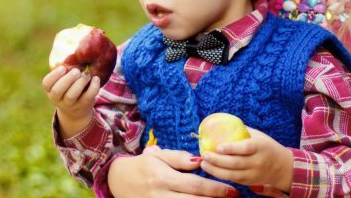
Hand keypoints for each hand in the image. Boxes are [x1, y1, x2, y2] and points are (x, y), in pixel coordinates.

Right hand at [41, 65, 99, 137]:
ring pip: (71, 95)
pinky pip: (87, 97)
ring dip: (80, 82)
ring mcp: (70, 104)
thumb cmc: (68, 87)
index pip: (46, 83)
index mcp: (50, 89)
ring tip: (86, 74)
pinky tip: (96, 78)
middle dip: (67, 79)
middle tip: (76, 71)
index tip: (63, 68)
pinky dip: (93, 87)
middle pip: (57, 91)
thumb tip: (74, 50)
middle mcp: (57, 98)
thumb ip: (65, 70)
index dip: (54, 75)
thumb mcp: (62, 80)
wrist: (76, 110)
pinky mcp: (83, 105)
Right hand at [108, 146, 240, 197]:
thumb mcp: (160, 156)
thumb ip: (180, 158)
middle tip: (234, 197)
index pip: (195, 185)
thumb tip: (201, 160)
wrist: (117, 180)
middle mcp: (161, 195)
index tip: (232, 190)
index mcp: (163, 178)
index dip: (215, 188)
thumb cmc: (143, 165)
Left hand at [200, 128, 292, 192]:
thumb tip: (220, 123)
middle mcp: (257, 162)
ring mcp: (254, 174)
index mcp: (260, 147)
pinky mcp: (249, 182)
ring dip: (215, 170)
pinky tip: (211, 170)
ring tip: (203, 164)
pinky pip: (233, 180)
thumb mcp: (258, 136)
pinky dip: (221, 175)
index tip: (218, 147)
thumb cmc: (266, 146)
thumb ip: (241, 131)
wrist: (282, 167)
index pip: (245, 148)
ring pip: (232, 175)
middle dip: (218, 160)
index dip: (231, 148)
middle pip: (236, 163)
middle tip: (204, 155)